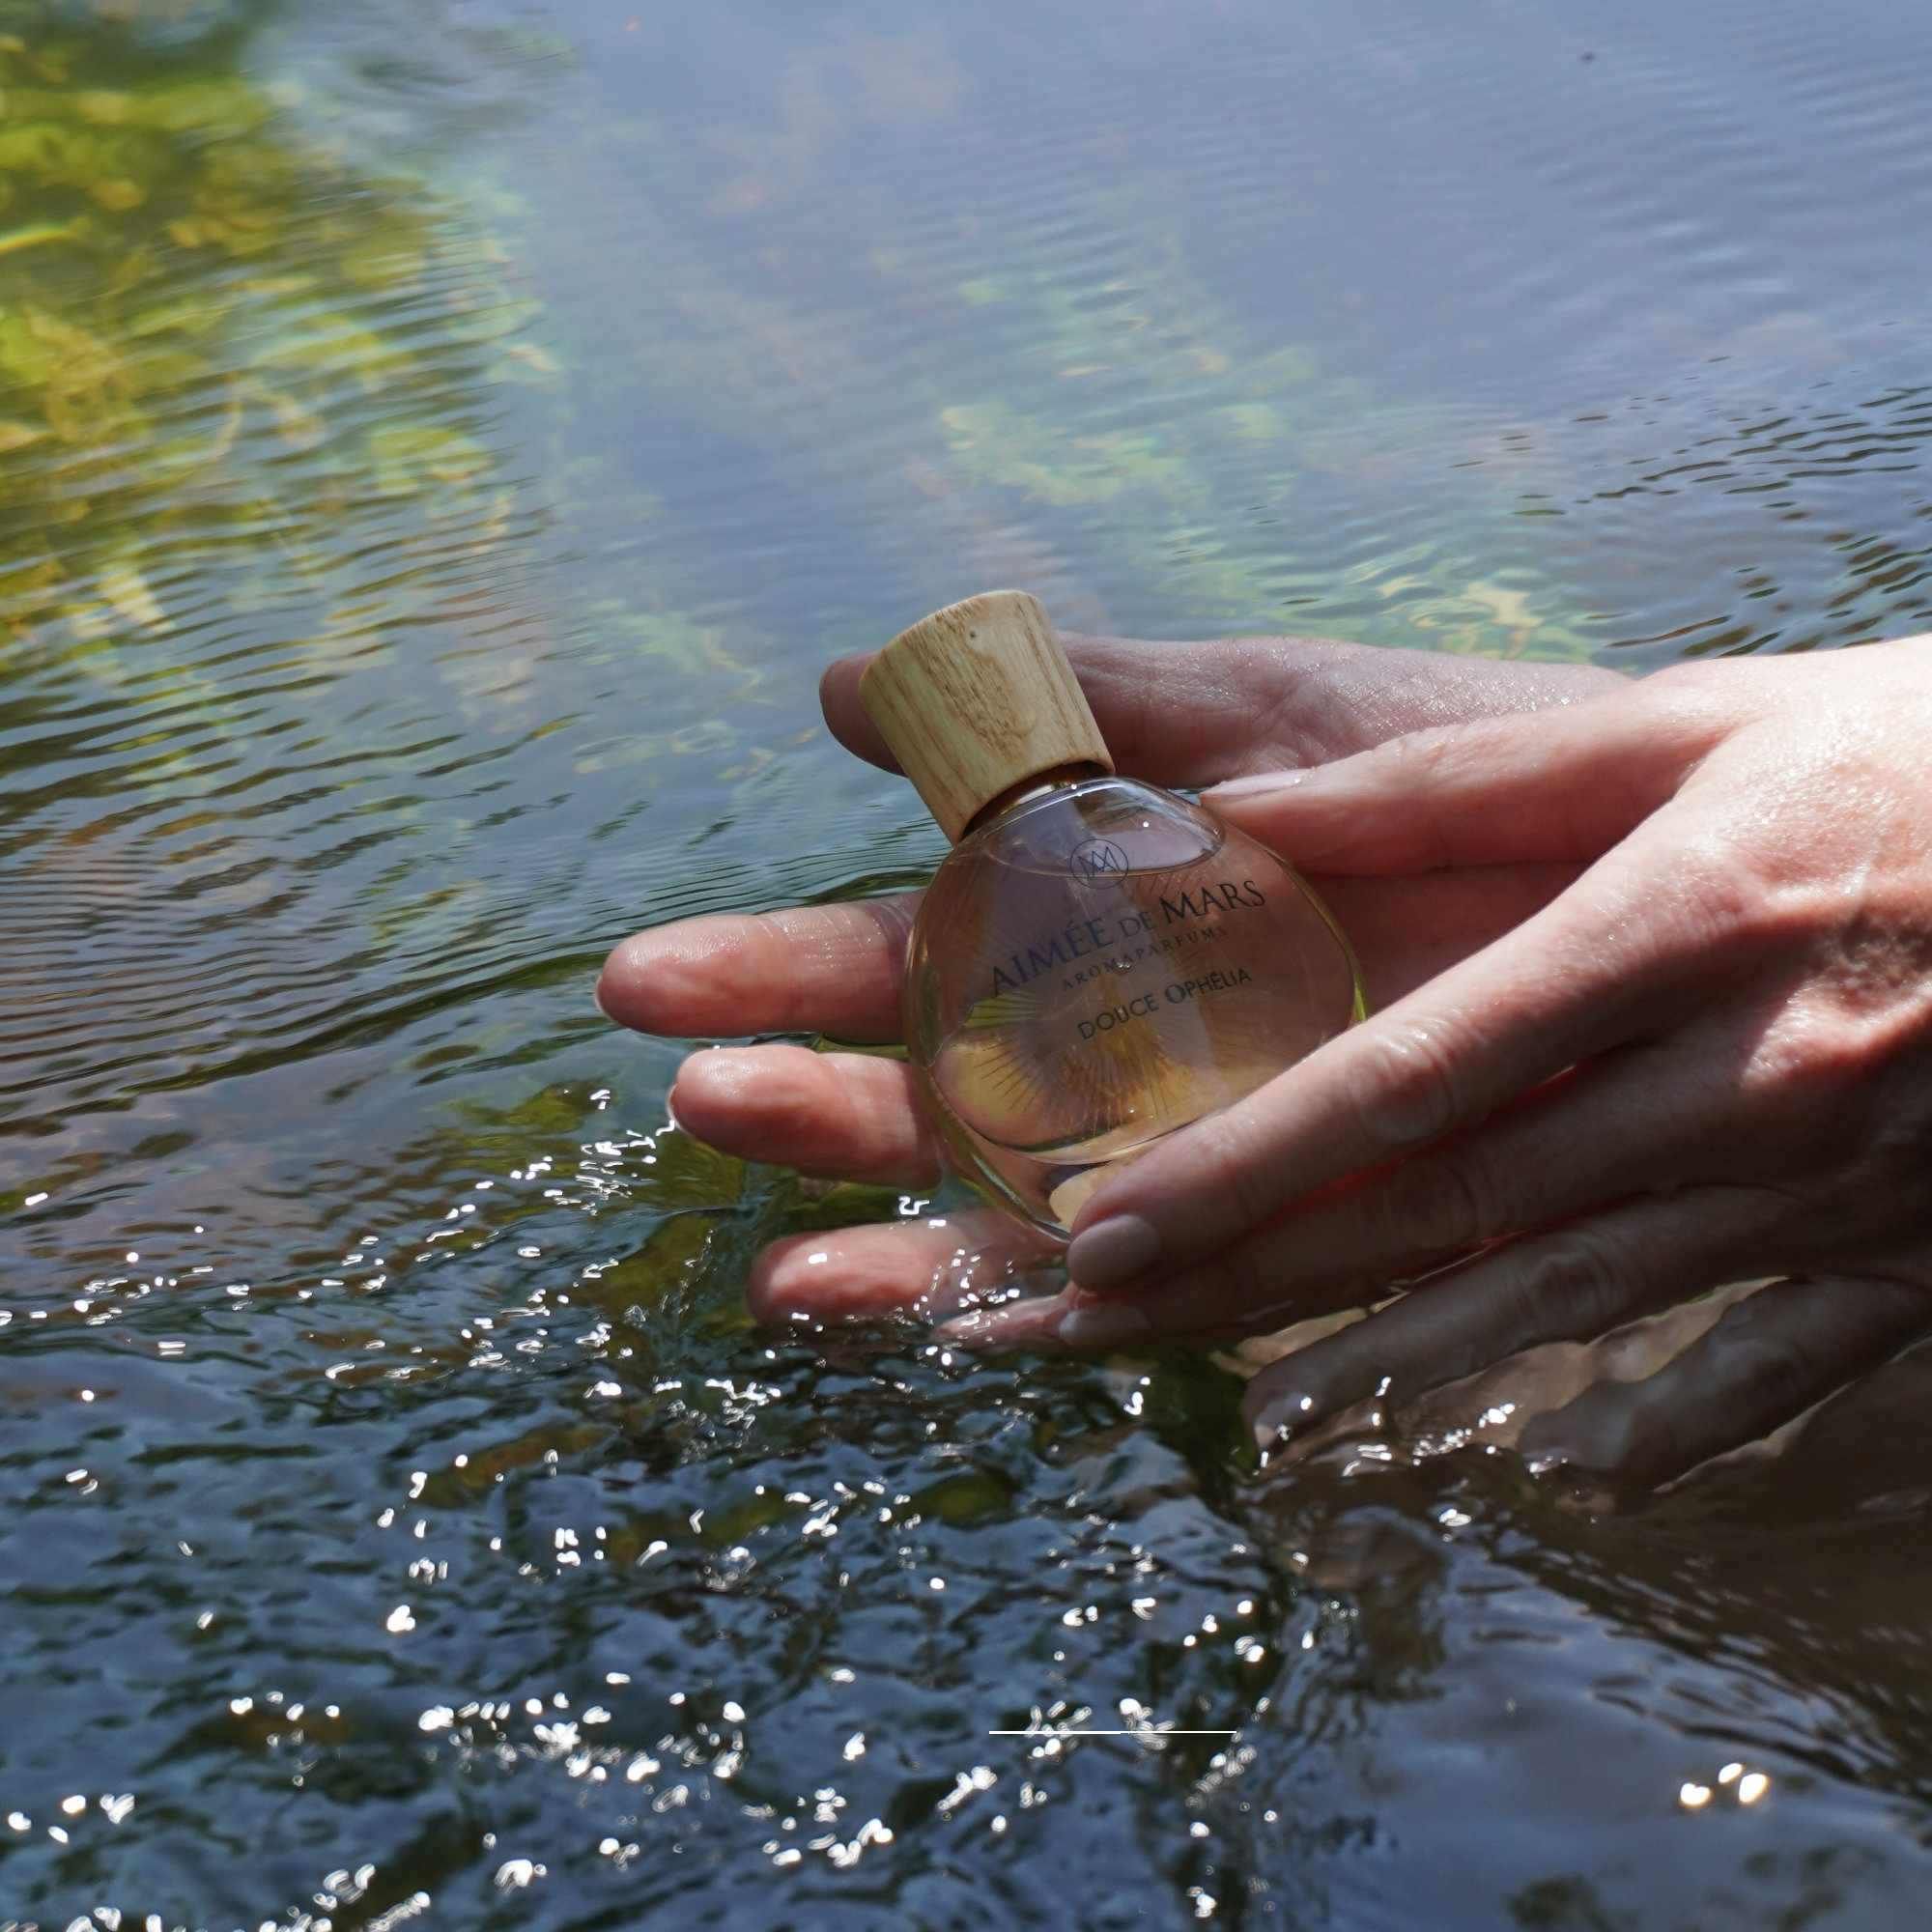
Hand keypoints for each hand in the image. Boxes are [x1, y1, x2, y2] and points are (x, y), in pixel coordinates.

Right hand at [596, 633, 1619, 1324]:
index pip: (897, 952)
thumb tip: (839, 681)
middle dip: (796, 1100)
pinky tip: (964, 1329)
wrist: (1662, 882)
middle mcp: (1115, 1050)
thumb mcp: (1267, 712)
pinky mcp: (1282, 1229)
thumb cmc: (1462, 775)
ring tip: (773, 1251)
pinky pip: (1148, 1295)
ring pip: (1003, 1213)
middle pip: (921, 1094)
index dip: (774, 969)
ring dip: (884, 1237)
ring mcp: (1187, 1149)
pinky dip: (1052, 1321)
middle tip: (682, 1088)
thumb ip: (1082, 701)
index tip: (650, 981)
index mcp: (1087, 921)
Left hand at [1055, 635, 1931, 1487]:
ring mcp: (1833, 1188)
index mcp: (1673, 929)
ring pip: (1571, 1309)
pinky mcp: (1907, 1252)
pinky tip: (1562, 1481)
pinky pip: (1770, 1373)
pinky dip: (1664, 1431)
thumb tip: (1246, 807)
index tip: (1105, 1223)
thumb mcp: (1690, 724)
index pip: (1411, 1076)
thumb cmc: (1909, 753)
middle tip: (1094, 1329)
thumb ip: (1459, 779)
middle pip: (1451, 1213)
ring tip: (1259, 1427)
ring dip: (1400, 1376)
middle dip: (1253, 1282)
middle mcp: (1741, 1083)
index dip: (1245, 1161)